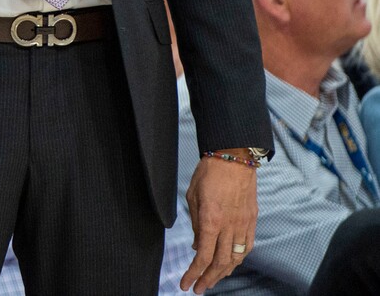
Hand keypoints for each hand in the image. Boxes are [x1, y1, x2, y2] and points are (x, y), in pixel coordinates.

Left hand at [180, 153, 257, 292]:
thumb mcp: (193, 196)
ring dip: (224, 272)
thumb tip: (197, 245)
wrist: (233, 156)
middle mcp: (228, 226)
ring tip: (214, 279)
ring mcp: (242, 224)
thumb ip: (196, 223)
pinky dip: (239, 258)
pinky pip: (247, 246)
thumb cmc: (210, 172)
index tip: (186, 284)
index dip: (193, 274)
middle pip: (220, 263)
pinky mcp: (252, 219)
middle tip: (199, 288)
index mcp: (211, 220)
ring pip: (236, 258)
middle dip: (208, 279)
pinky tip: (232, 262)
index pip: (202, 257)